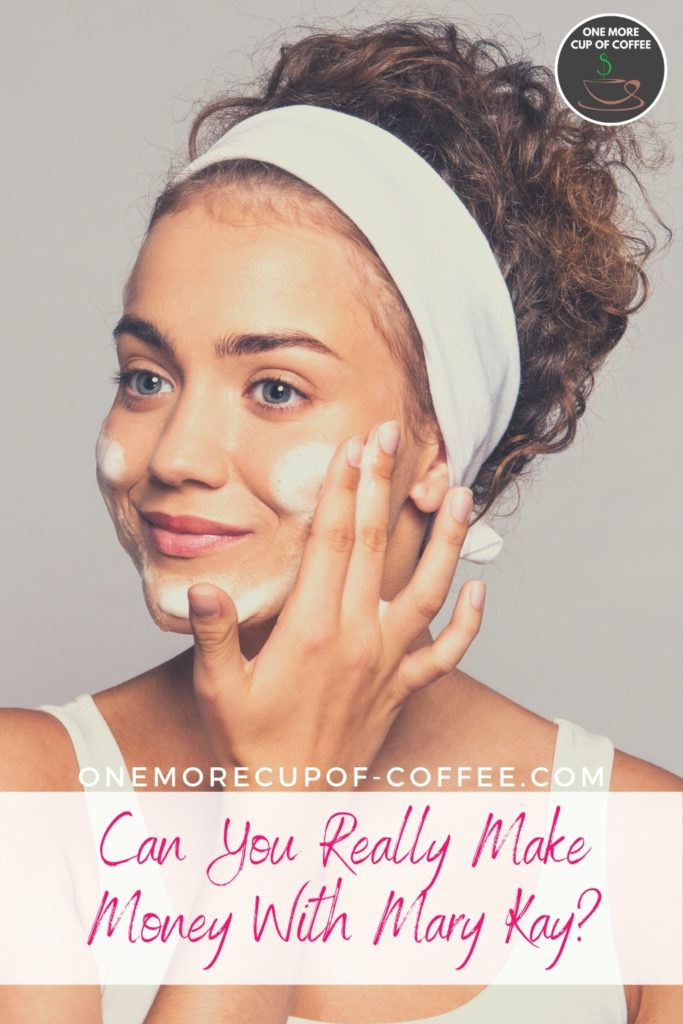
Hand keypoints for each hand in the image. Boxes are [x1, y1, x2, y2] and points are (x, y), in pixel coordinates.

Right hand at [187, 420, 484, 786]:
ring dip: (445, 538)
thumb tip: (204, 584)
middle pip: (374, 547)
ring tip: (460, 491)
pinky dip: (468, 622)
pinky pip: (447, 653)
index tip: (354, 445)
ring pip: (427, 589)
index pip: (330, 542)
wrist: (290, 804)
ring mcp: (386, 663)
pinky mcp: (403, 688)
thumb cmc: (250, 744)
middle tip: (397, 436)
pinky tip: (477, 588)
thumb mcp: (218, 688)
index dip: (342, 489)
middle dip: (384, 485)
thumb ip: (216, 632)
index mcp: (311, 630)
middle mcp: (356, 638)